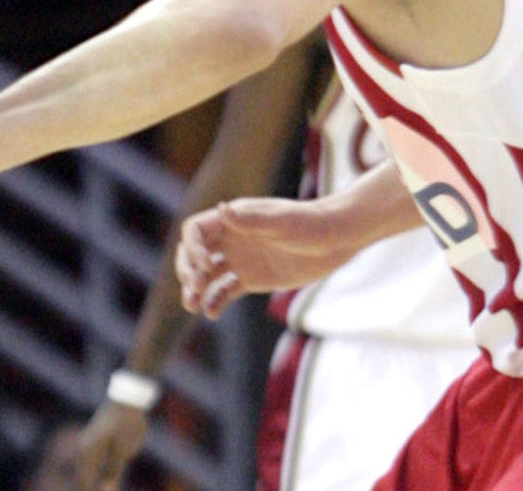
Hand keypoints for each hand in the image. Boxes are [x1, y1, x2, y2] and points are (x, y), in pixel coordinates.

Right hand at [74, 402, 148, 490]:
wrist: (127, 400)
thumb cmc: (126, 424)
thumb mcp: (123, 450)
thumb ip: (113, 472)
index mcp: (87, 454)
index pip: (84, 484)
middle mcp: (83, 452)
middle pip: (82, 481)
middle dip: (91, 489)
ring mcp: (88, 449)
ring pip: (86, 475)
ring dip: (94, 486)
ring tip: (110, 488)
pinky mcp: (95, 447)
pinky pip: (92, 468)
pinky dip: (97, 479)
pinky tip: (108, 484)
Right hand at [177, 197, 358, 317]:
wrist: (335, 240)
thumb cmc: (309, 224)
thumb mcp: (280, 223)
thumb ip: (250, 219)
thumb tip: (222, 208)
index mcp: (232, 220)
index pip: (195, 230)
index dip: (192, 247)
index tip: (206, 265)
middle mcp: (230, 238)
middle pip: (193, 254)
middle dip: (187, 270)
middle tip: (195, 287)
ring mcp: (239, 260)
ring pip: (206, 276)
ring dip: (195, 289)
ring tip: (191, 306)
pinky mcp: (251, 279)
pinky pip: (225, 291)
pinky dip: (215, 302)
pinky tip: (211, 313)